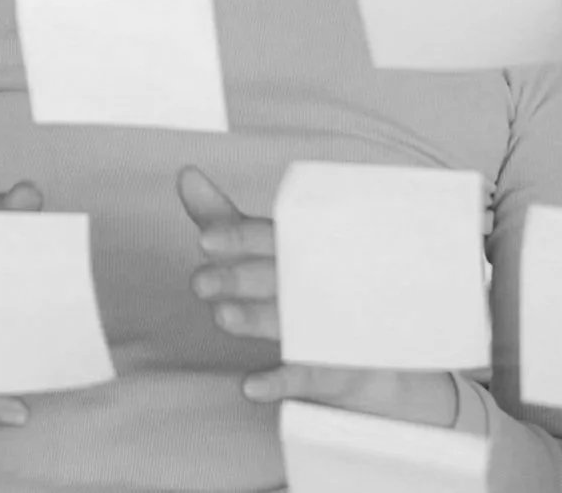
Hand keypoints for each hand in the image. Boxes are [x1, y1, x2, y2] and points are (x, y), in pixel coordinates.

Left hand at [177, 167, 460, 427]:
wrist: (376, 346)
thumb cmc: (303, 281)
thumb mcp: (262, 247)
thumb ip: (221, 217)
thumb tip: (185, 173)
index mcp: (303, 247)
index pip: (270, 236)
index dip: (238, 237)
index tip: (204, 241)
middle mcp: (316, 282)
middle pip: (276, 277)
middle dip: (238, 278)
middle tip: (199, 282)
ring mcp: (328, 326)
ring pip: (290, 322)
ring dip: (257, 320)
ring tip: (222, 317)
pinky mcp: (335, 369)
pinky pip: (308, 377)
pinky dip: (281, 382)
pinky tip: (250, 386)